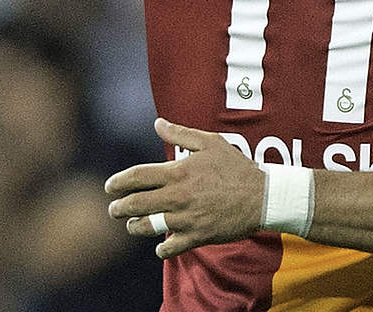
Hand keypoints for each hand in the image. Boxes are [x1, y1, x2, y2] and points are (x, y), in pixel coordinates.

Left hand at [105, 118, 263, 258]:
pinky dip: (161, 248)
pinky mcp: (196, 236)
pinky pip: (169, 247)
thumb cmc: (237, 167)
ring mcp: (186, 218)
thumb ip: (181, 133)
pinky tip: (160, 245)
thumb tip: (158, 124)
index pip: (137, 177)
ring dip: (134, 227)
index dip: (118, 182)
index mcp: (178, 172)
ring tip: (132, 226)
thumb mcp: (210, 143)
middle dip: (119, 208)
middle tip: (114, 210)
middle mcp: (177, 196)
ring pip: (147, 227)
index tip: (109, 187)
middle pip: (136, 204)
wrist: (263, 196)